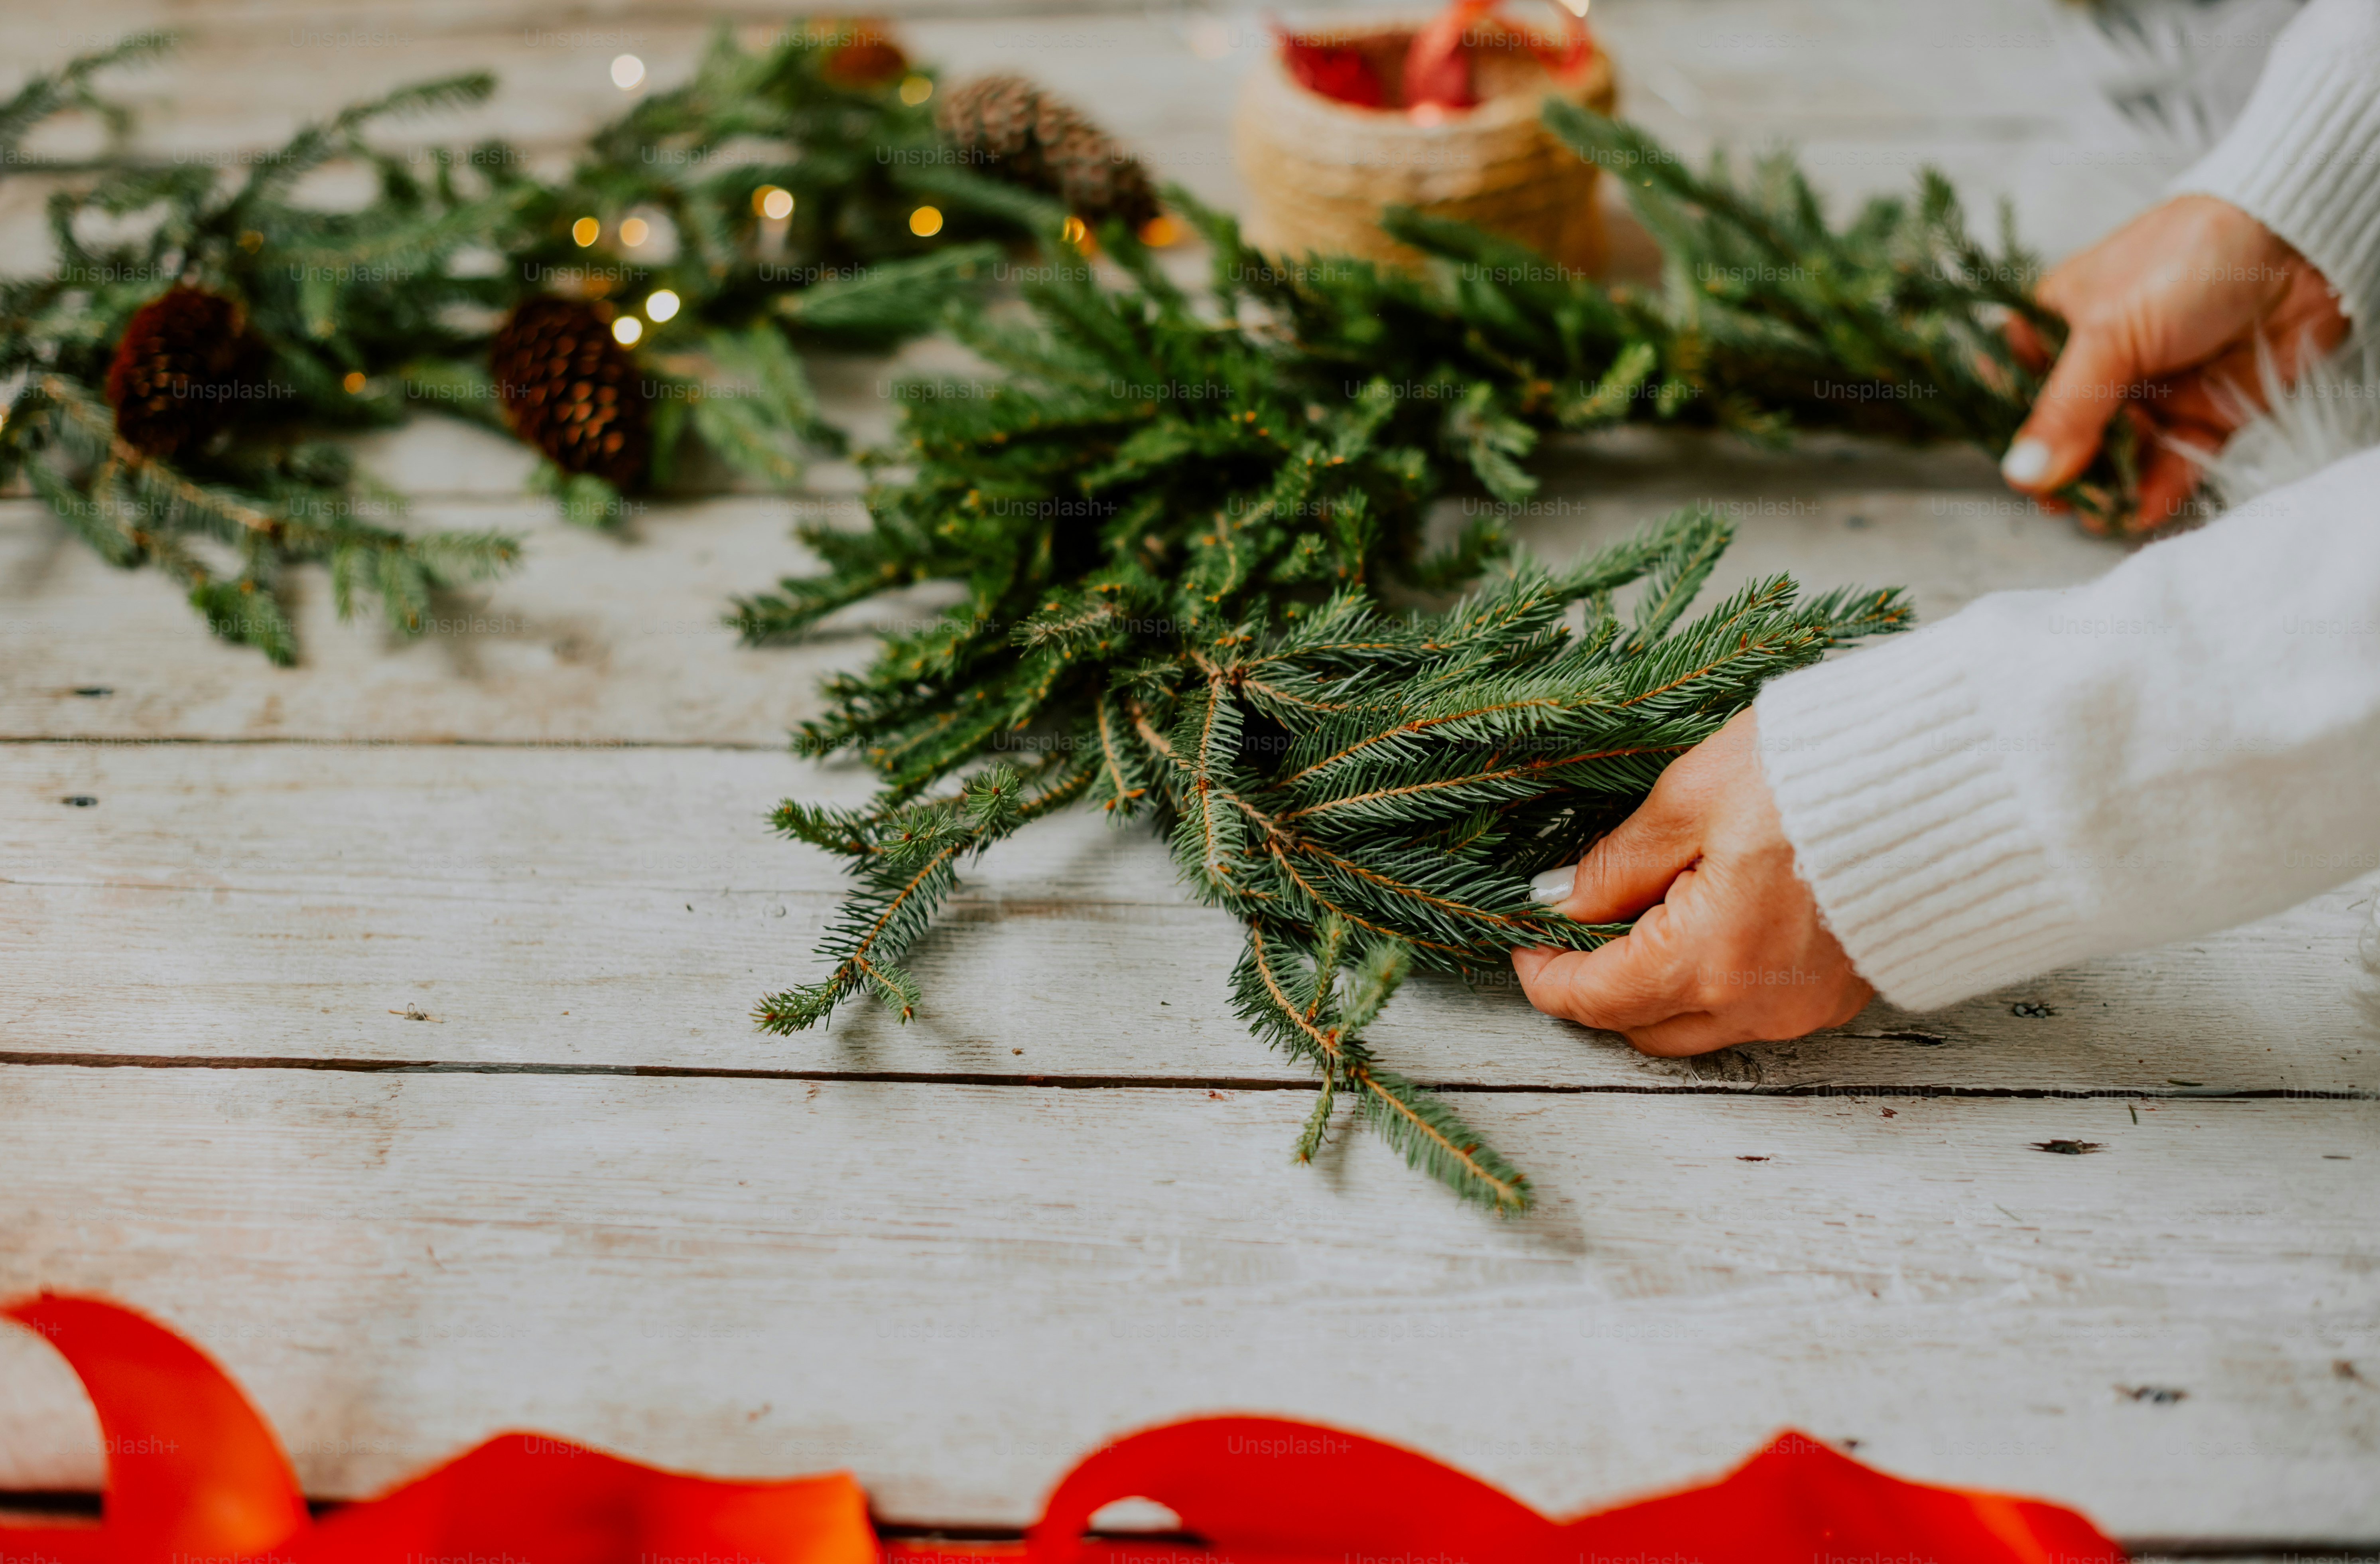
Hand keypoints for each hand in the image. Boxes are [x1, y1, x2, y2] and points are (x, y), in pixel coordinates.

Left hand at [1510, 710, 1870, 1053]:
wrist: (1954, 773)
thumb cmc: (1821, 772)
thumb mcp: (1691, 799)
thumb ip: (1619, 863)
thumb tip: (1561, 899)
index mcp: (1707, 962)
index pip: (1596, 999)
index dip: (1547, 975)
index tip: (1524, 941)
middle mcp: (1758, 1005)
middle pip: (1646, 1027)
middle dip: (1600, 989)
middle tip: (1576, 931)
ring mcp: (1808, 1007)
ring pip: (1701, 1024)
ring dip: (1660, 987)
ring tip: (1644, 916)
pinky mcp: (1845, 992)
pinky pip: (1756, 1009)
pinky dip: (1717, 980)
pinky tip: (1711, 921)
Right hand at [2001, 195, 2347, 529]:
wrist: (2298, 244)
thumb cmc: (2188, 260)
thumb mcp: (2110, 333)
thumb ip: (2066, 411)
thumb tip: (2022, 474)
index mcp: (2059, 326)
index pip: (2016, 390)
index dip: (2011, 433)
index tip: (2016, 469)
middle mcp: (2102, 364)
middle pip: (2065, 434)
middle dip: (2062, 472)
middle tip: (2060, 502)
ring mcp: (2152, 391)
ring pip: (2116, 456)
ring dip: (2107, 489)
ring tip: (2102, 514)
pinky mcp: (2203, 414)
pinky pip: (2171, 463)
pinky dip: (2155, 491)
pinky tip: (2139, 510)